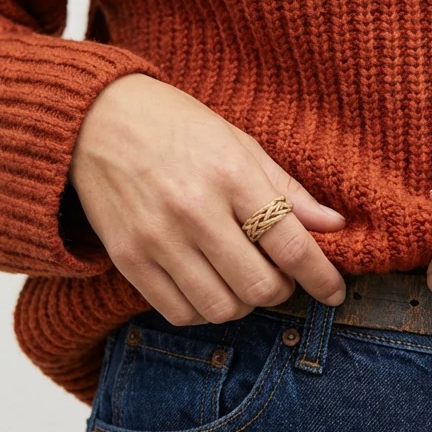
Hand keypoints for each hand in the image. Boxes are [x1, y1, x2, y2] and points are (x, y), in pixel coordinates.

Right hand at [68, 73, 346, 324]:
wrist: (95, 119)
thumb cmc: (177, 126)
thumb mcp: (239, 143)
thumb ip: (287, 189)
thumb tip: (336, 225)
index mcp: (231, 175)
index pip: (290, 245)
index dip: (321, 277)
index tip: (334, 291)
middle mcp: (194, 210)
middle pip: (259, 287)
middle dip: (282, 291)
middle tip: (281, 274)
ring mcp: (157, 238)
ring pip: (222, 308)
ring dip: (244, 303)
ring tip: (242, 277)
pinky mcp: (128, 259)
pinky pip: (179, 312)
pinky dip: (204, 309)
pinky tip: (208, 284)